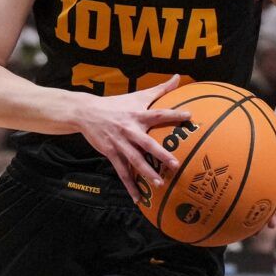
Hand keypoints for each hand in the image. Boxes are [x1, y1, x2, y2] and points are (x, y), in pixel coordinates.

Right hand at [74, 73, 194, 198]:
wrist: (86, 112)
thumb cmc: (117, 103)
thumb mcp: (138, 95)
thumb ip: (160, 89)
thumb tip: (179, 76)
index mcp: (137, 115)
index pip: (158, 114)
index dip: (173, 113)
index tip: (189, 115)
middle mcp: (129, 129)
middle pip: (147, 143)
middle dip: (160, 154)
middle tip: (175, 164)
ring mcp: (119, 143)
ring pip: (134, 160)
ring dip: (146, 173)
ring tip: (160, 184)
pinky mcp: (111, 153)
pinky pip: (122, 171)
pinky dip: (129, 185)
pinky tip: (137, 198)